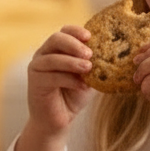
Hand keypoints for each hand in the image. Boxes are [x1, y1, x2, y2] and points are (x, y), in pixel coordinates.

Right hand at [14, 25, 94, 150]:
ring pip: (52, 58)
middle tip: (90, 53)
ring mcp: (37, 67)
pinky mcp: (34, 82)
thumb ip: (95, 64)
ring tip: (88, 68)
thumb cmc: (73, 95)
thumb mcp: (88, 77)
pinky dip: (69, 80)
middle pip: (56, 39)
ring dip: (72, 62)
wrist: (58, 119)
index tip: (90, 36)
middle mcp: (44, 54)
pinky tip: (83, 86)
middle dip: (74, 44)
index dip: (76, 31)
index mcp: (56, 48)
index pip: (64, 31)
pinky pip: (52, 77)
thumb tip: (114, 54)